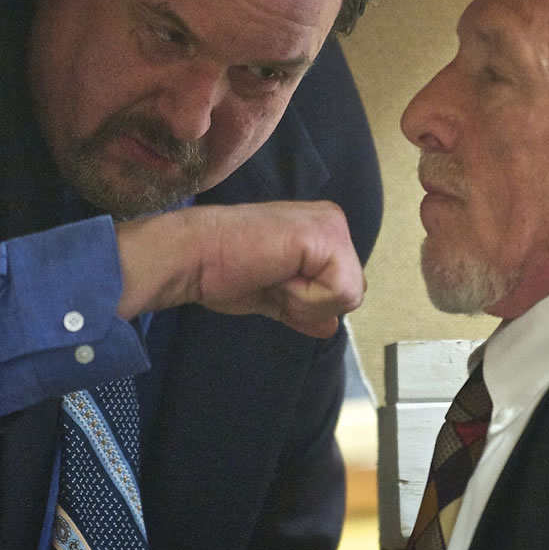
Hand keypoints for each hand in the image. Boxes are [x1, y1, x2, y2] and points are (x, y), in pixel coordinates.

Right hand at [115, 201, 365, 338]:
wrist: (195, 256)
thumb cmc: (222, 271)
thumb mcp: (273, 297)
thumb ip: (304, 310)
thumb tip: (330, 328)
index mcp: (321, 232)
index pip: (342, 289)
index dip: (306, 303)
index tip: (269, 281)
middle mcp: (332, 221)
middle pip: (353, 293)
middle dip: (309, 304)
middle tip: (270, 279)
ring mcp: (332, 224)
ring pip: (348, 294)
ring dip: (304, 301)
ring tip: (271, 275)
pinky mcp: (326, 235)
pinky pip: (337, 290)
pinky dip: (304, 297)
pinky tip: (276, 273)